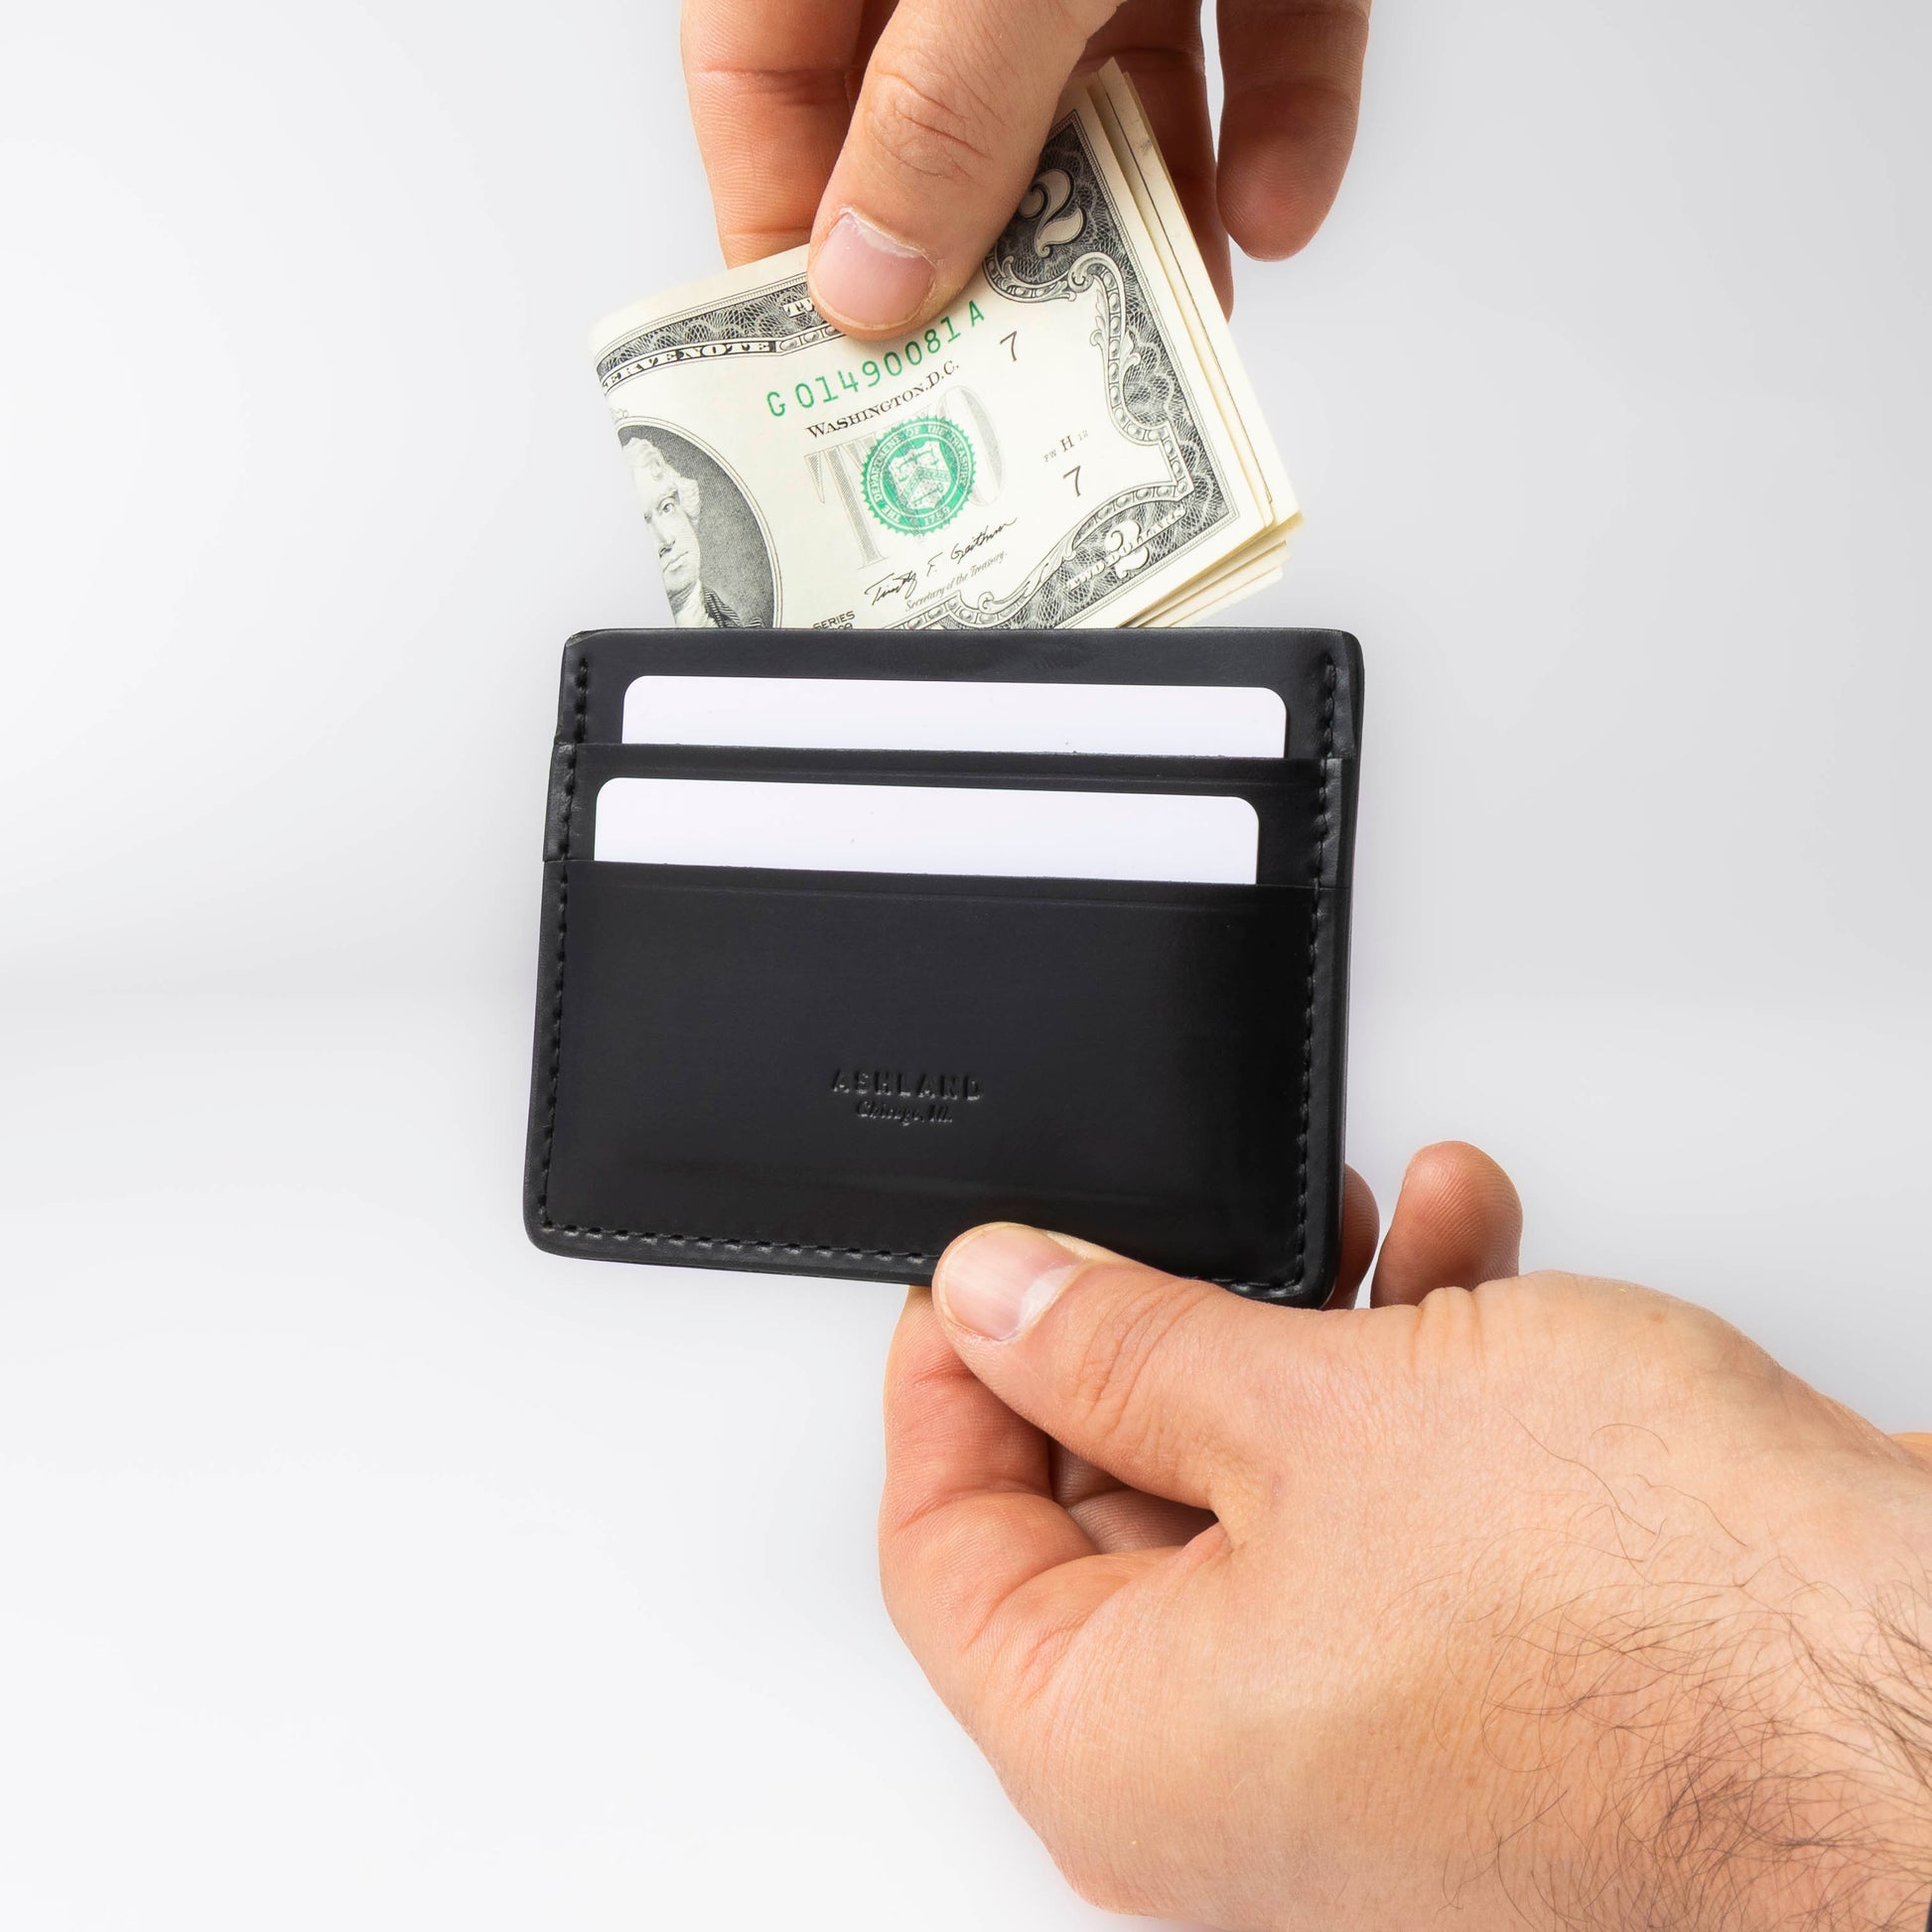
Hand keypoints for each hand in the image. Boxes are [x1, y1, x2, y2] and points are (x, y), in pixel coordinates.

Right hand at [681, 0, 1372, 335]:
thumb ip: (939, 99)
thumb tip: (862, 274)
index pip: (762, 81)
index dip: (797, 235)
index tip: (848, 379)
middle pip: (945, 105)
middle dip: (999, 255)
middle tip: (1022, 395)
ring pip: (1107, 84)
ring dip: (1153, 215)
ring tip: (1176, 336)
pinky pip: (1254, 18)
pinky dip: (1276, 112)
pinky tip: (1278, 204)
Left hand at [881, 1144, 1931, 1926]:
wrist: (1919, 1717)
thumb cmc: (1658, 1639)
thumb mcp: (1310, 1414)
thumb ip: (1115, 1345)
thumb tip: (993, 1298)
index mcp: (1122, 1752)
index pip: (942, 1550)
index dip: (948, 1381)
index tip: (981, 1275)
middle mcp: (1227, 1782)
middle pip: (1099, 1512)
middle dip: (1153, 1333)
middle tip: (1177, 1230)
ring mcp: (1356, 1742)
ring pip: (1259, 1493)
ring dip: (1302, 1330)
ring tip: (1359, 1224)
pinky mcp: (1470, 1690)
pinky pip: (1379, 1517)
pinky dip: (1402, 1387)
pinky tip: (1463, 1263)